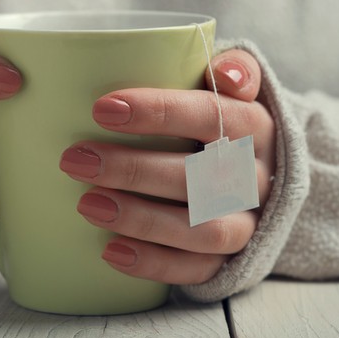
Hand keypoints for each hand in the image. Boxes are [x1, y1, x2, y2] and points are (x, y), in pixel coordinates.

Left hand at [59, 49, 275, 284]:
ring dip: (142, 219)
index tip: (101, 109)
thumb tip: (223, 71)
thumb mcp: (231, 88)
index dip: (159, 112)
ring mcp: (249, 220)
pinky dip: (154, 263)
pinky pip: (199, 269)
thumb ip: (231, 68)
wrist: (264, 175)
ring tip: (87, 204)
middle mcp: (256, 176)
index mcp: (255, 126)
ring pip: (204, 229)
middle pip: (200, 177)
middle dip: (133, 169)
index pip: (212, 115)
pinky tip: (110, 251)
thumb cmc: (224, 121)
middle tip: (74, 159)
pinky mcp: (236, 258)